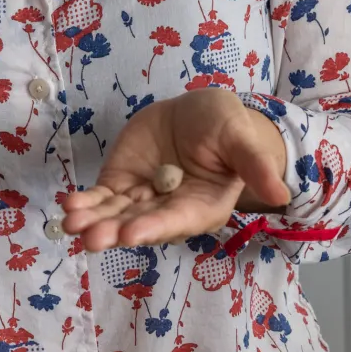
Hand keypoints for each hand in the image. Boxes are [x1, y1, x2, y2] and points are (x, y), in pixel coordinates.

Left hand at [61, 88, 290, 251]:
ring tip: (71, 223)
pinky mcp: (122, 184)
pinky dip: (85, 203)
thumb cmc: (226, 127)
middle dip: (115, 231)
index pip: (178, 220)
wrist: (198, 114)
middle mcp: (170, 211)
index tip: (130, 233)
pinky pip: (102, 199)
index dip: (154, 227)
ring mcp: (143, 199)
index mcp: (203, 206)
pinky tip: (68, 206)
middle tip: (91, 237)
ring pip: (116, 216)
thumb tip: (282, 192)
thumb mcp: (241, 138)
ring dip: (93, 222)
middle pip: (141, 225)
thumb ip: (254, 165)